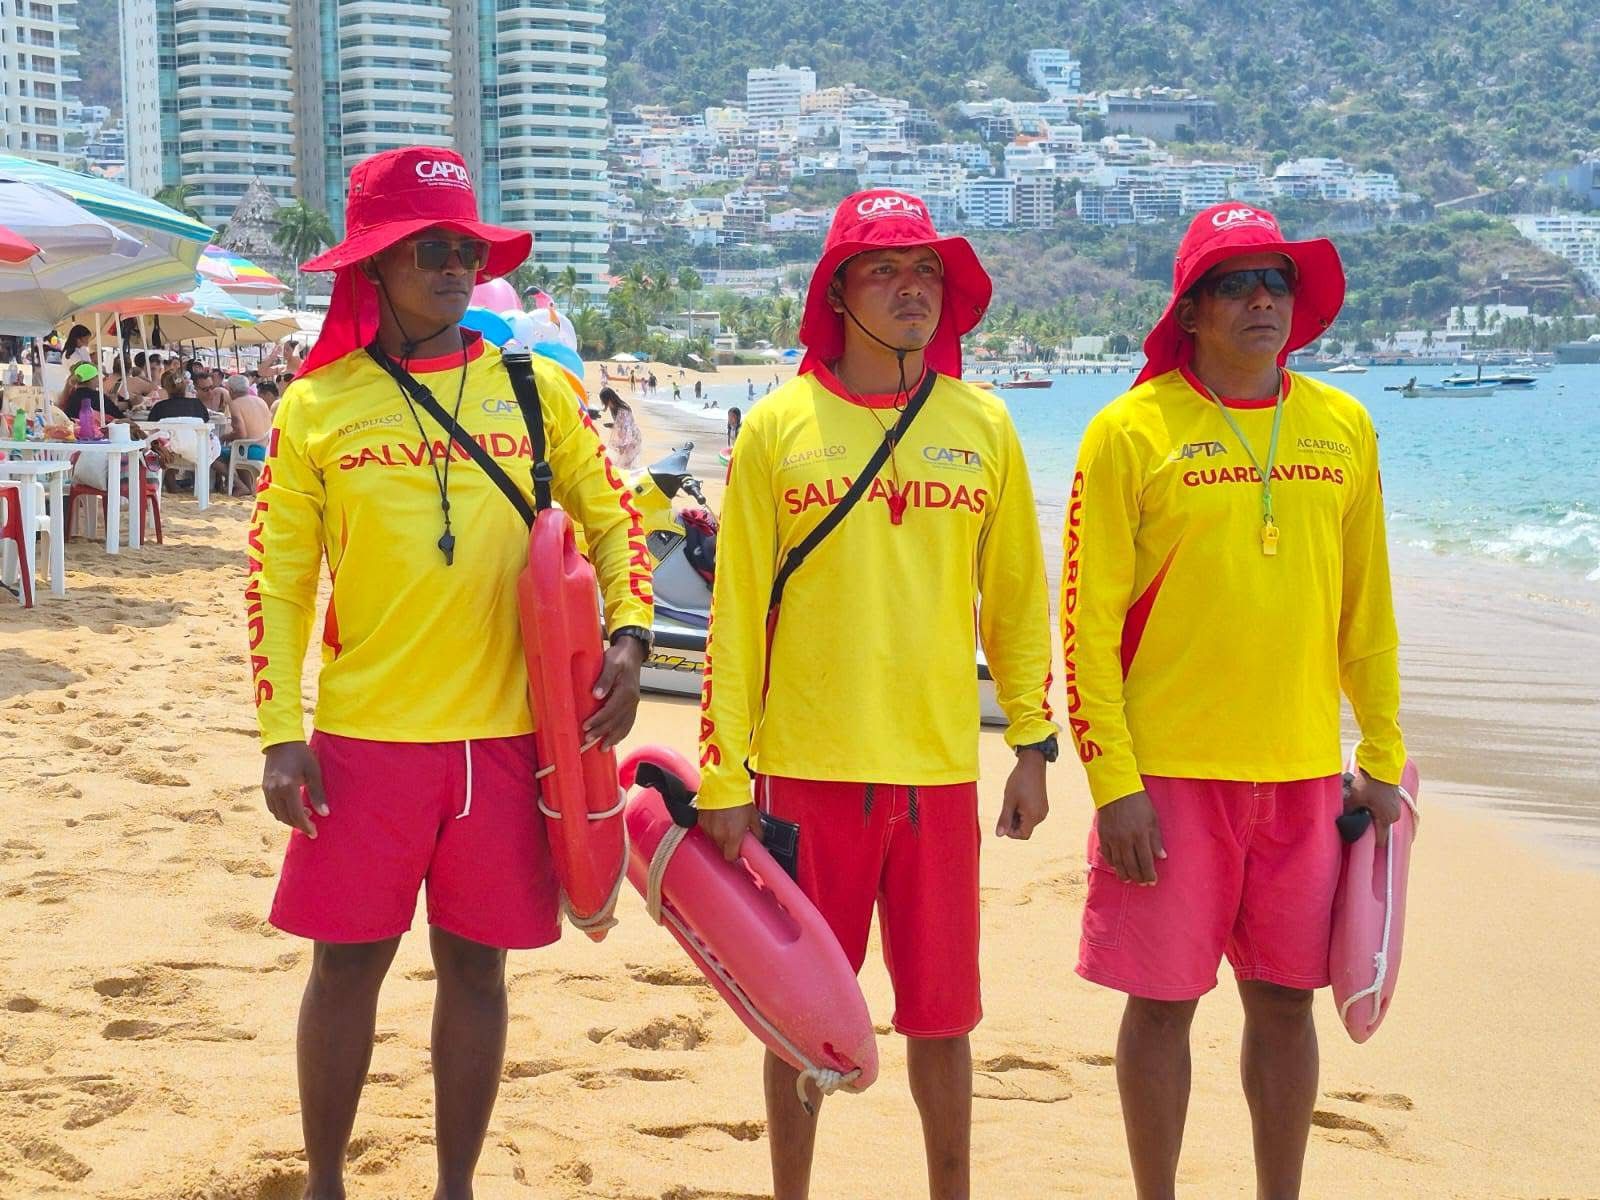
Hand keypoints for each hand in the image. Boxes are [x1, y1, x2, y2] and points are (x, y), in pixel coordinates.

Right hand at [262, 741, 325, 838]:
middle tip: (312, 827)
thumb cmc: (302, 755)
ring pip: (277, 814)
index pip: (296, 814)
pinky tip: (293, 808)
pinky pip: (272, 807)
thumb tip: (324, 814)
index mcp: (288, 788)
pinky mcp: (264, 787)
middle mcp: (275, 791)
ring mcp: (267, 790)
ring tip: (305, 815)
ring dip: (290, 819)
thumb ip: (318, 794)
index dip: (305, 826)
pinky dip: (282, 812)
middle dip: (299, 825)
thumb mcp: (314, 773)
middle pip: (285, 817)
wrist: (282, 741)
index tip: (314, 833)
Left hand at [583, 636, 645, 750]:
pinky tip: (615, 741)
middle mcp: (632, 700)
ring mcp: (634, 704)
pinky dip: (622, 734)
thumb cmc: (619, 657)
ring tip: (602, 748)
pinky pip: (629, 723)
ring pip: (624, 725)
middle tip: (587, 740)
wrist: (633, 653)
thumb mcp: (611, 662)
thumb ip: (604, 678)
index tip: (585, 726)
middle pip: (616, 721)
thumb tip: (596, 695)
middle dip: (602, 732)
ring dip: (613, 737)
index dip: (598, 720)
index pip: (611, 710)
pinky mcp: (633, 705)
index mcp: (626, 691)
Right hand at [697, 802, 762, 863]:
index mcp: (732, 836)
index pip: (730, 857)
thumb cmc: (739, 798)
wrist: (723, 784)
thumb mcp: (754, 817)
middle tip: (734, 833)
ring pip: (713, 840)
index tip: (738, 851)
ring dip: (719, 835)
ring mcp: (708, 829)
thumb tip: (759, 841)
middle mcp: (718, 835)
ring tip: (726, 823)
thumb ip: (757, 833)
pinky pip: (707, 830)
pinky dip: (712, 827)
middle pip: (722, 849)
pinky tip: (718, 818)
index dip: (735, 855)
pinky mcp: (701, 821)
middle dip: (728, 844)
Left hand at [996, 750, 1048, 838]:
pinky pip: (1031, 815)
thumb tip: (998, 835)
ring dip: (1017, 817)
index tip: (1003, 819)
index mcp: (1033, 816)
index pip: (1023, 835)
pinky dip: (1022, 812)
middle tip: (1006, 807)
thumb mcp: (1009, 800)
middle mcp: (1041, 816)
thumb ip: (1004, 819)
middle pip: (1025, 829)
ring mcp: (1043, 810)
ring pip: (1027, 822)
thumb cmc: (1019, 781)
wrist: (1032, 764)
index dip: (1011, 832)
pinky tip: (1018, 800)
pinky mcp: (1042, 805)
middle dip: (1013, 823)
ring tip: (1012, 801)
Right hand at [1095, 790, 1165, 885]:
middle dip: (1138, 878)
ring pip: (1118, 864)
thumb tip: (1162, 857)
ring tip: (1129, 880)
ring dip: (1125, 874)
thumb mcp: (1153, 819)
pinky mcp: (1103, 836)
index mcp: (1140, 835)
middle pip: (1131, 866)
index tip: (1152, 881)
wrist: (1116, 790)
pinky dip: (1113, 864)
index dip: (1149, 875)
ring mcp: (1113, 839)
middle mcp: (1126, 840)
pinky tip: (1118, 868)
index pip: (1146, 862)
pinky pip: (1107, 855)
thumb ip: (1156, 839)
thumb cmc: (1138, 803)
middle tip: (1142, 883)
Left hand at [1346, 769, 1403, 846]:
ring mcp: (1395, 808)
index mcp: (1386, 819)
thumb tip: (1343, 820)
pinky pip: (1383, 810)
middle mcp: (1394, 816)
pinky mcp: (1393, 800)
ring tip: (1359, 809)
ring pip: (1380, 818)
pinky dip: (1374, 809)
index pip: (1379, 840)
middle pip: (1379, 829)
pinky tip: (1366, 802)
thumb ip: (1349, 812)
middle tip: (1355, 821)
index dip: (1367, 842)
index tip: (1357, 839)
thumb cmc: (1369, 783)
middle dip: (1367, 826)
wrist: (1381, 765)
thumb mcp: (1354, 798)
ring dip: (1370, 816)